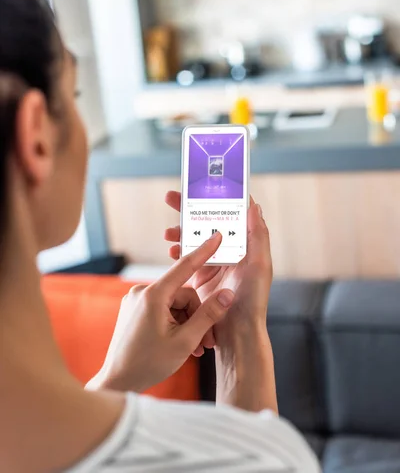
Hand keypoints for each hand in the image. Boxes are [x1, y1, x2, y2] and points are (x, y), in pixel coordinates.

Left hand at [86, 233, 234, 393]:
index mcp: (153, 295)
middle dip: (198, 317)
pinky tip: (180, 344)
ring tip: (194, 349)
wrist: (117, 382)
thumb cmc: (148, 364)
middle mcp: (142, 292)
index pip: (185, 266)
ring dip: (188, 324)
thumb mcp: (185, 341)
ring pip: (175, 304)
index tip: (217, 236)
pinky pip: (163, 309)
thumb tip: (227, 294)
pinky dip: (175, 324)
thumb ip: (208, 315)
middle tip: (206, 343)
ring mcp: (136, 300)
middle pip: (183, 294)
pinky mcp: (134, 310)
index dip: (204, 251)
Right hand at [165, 192, 272, 330]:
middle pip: (208, 221)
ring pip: (195, 237)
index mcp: (245, 244)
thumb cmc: (253, 301)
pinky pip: (187, 257)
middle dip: (190, 208)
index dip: (216, 197)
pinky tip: (172, 250)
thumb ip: (258, 235)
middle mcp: (230, 250)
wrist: (237, 334)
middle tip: (172, 197)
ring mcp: (215, 263)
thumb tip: (254, 205)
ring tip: (168, 232)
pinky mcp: (202, 276)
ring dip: (181, 230)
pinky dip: (178, 251)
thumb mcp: (260, 265)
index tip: (200, 186)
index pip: (230, 213)